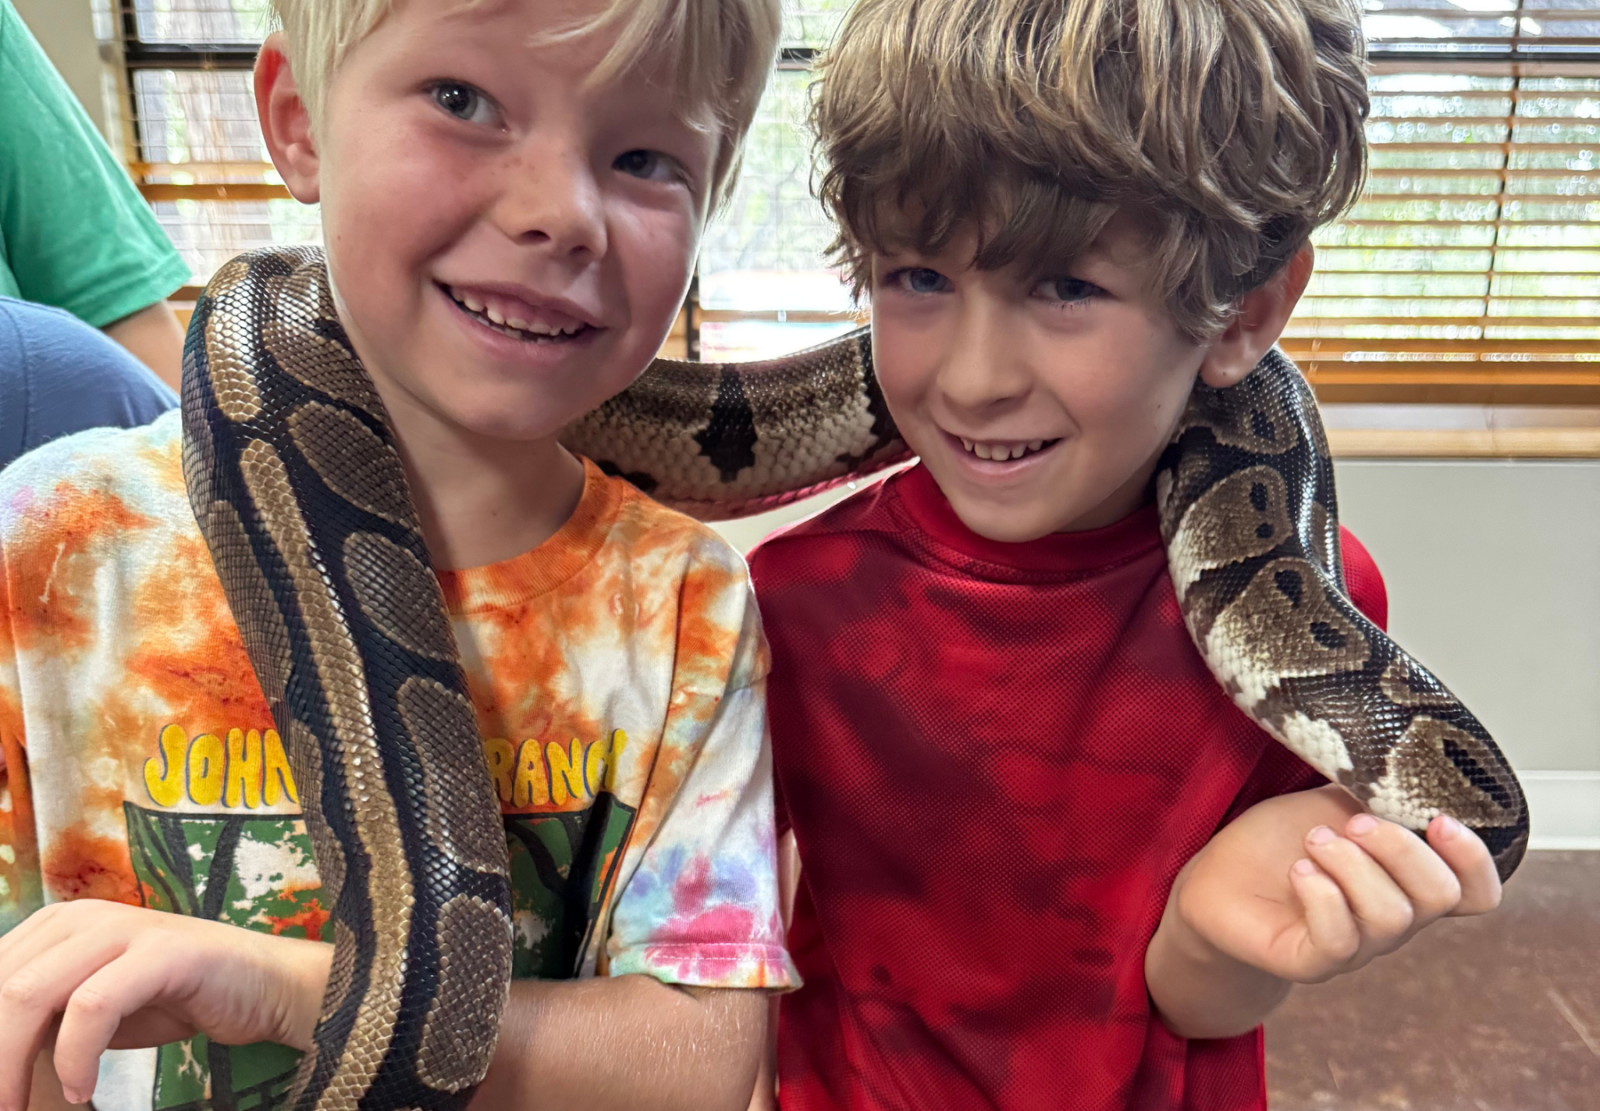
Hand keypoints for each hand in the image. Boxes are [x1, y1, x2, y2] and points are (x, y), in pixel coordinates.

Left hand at [0, 900, 330, 1109]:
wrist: (264, 986)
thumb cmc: (173, 998)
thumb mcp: (91, 1011)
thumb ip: (41, 1021)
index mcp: (57, 925)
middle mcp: (83, 916)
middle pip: (1, 989)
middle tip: (1, 1106)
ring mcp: (124, 928)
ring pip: (31, 993)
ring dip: (11, 1064)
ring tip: (19, 1107)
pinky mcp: (163, 950)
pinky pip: (94, 1005)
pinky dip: (75, 1057)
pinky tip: (82, 1091)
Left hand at [1178, 785, 1500, 984]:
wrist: (1216, 877)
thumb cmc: (1279, 840)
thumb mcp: (1335, 801)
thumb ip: (1378, 792)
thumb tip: (1409, 764)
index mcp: (1408, 880)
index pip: (1477, 892)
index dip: (1474, 859)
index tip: (1439, 819)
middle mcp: (1393, 918)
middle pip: (1439, 896)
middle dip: (1401, 848)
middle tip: (1354, 822)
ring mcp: (1356, 945)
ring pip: (1392, 917)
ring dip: (1353, 865)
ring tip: (1315, 840)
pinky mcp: (1310, 961)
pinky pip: (1339, 941)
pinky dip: (1322, 895)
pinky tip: (1301, 870)